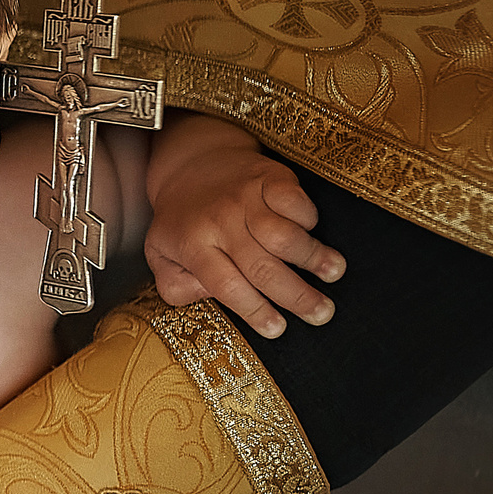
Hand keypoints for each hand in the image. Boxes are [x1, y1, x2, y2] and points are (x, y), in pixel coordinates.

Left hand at [145, 121, 344, 339]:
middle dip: (296, 294)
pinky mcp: (267, 177)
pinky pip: (295, 200)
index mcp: (192, 245)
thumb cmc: (181, 220)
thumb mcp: (159, 255)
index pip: (226, 285)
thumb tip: (210, 298)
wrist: (191, 163)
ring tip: (333, 273)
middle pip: (261, 266)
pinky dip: (309, 217)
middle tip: (322, 313)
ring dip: (311, 256)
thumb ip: (175, 286)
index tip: (278, 330)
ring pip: (283, 234)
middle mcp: (220, 222)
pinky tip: (314, 232)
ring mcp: (245, 198)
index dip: (254, 309)